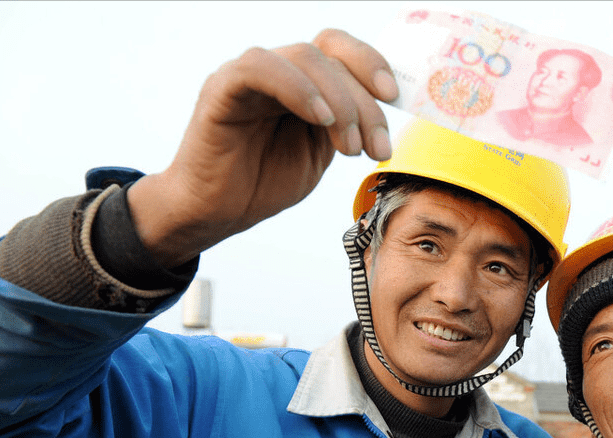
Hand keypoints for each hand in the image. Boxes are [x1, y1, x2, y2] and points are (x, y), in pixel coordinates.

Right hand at [127, 29, 397, 265]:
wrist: (218, 212)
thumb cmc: (265, 181)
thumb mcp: (320, 152)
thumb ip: (346, 126)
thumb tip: (385, 111)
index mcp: (302, 83)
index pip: (340, 49)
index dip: (371, 63)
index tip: (394, 97)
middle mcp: (277, 71)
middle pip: (330, 56)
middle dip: (364, 103)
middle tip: (376, 148)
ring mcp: (248, 76)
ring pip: (303, 57)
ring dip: (339, 101)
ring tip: (348, 147)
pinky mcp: (222, 89)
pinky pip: (260, 67)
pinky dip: (298, 88)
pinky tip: (320, 118)